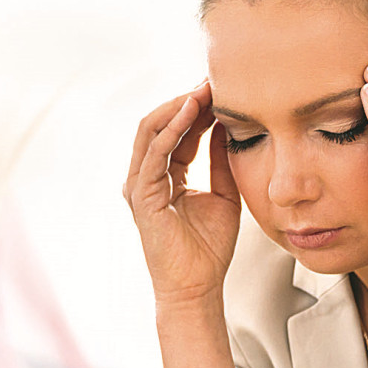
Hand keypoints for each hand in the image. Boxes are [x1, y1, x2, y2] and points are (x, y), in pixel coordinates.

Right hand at [123, 80, 242, 309]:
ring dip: (177, 107)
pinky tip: (191, 112)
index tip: (223, 89)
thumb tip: (228, 125)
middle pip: (161, 124)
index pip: (178, 130)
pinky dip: (171, 130)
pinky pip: (153, 154)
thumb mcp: (224, 193)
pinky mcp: (141, 196)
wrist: (198, 287)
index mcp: (165, 175)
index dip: (199, 108)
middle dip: (186, 100)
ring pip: (151, 131)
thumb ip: (221, 160)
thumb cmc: (209, 248)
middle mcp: (146, 176)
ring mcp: (139, 185)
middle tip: (213, 80)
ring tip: (203, 89)